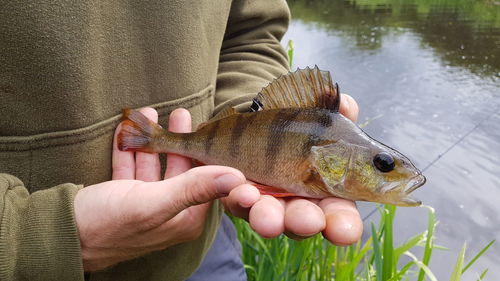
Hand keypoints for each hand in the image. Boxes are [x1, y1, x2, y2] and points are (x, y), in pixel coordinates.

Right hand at [73, 109, 245, 271]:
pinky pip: (129, 168)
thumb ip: (193, 188)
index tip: (207, 127)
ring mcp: (144, 205)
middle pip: (179, 170)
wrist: (58, 235)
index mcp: (184, 218)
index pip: (206, 181)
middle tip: (180, 113)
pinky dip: (129, 148)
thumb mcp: (152, 203)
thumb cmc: (106, 224)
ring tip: (150, 113)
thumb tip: (237, 176)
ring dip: (151, 140)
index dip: (205, 153)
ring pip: (153, 166)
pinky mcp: (122, 198)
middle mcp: (168, 212)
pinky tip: (126, 128)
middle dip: (178, 140)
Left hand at [222, 94, 362, 243]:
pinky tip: (239, 184)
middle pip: (303, 223)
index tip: (344, 231)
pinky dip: (238, 193)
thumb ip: (340, 110)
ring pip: (267, 216)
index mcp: (328, 193)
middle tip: (307, 221)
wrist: (256, 120)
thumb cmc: (299, 125)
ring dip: (267, 215)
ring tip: (264, 212)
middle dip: (304, 222)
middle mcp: (298, 204)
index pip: (340, 217)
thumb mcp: (322, 114)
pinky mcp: (238, 195)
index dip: (344, 226)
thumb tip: (347, 105)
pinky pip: (237, 199)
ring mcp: (266, 203)